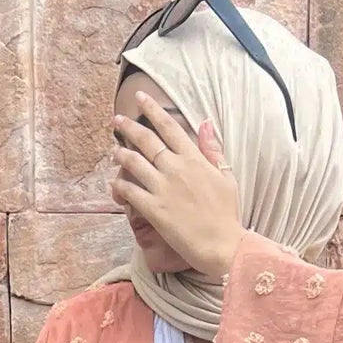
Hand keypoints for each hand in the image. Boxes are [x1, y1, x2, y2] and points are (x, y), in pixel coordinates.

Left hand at [111, 91, 244, 279]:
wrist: (223, 245)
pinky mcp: (154, 209)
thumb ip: (213, 149)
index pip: (169, 126)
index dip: (152, 109)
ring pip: (134, 163)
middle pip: (146, 140)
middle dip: (129, 127)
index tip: (140, 97)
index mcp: (194, 158)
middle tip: (117, 120)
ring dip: (121, 155)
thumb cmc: (227, 213)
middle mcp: (176, 168)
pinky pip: (130, 192)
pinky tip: (115, 183)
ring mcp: (163, 188)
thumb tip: (205, 122)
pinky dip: (119, 185)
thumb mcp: (226, 176)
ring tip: (114, 152)